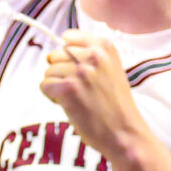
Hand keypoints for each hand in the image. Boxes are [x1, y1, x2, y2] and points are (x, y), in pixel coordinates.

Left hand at [39, 33, 147, 164]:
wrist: (125, 133)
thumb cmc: (115, 104)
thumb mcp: (111, 69)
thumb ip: (90, 55)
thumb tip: (59, 46)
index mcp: (105, 47)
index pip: (69, 37)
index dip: (66, 55)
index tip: (77, 68)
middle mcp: (93, 55)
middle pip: (55, 55)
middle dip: (60, 72)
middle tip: (80, 89)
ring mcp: (80, 71)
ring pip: (48, 71)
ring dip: (57, 86)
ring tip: (77, 98)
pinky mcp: (68, 88)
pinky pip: (44, 85)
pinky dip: (52, 97)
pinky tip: (70, 105)